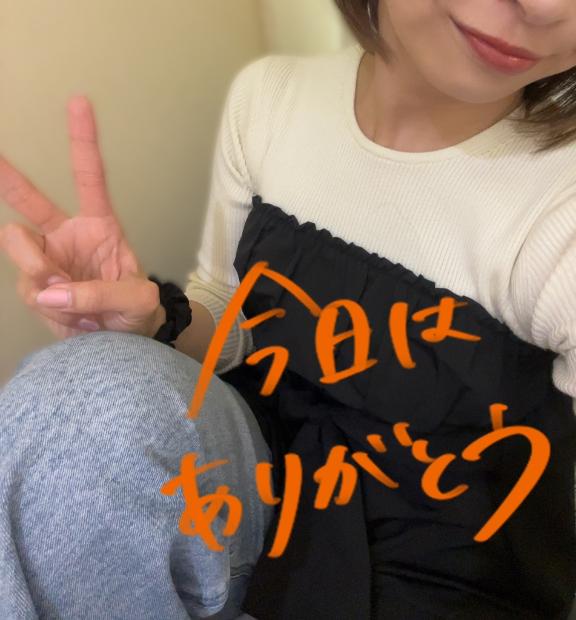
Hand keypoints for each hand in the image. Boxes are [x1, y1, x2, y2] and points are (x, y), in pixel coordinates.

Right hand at [0, 95, 164, 339]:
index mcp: (100, 225)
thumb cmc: (137, 311)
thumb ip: (101, 294)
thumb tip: (51, 292)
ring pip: (18, 245)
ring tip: (71, 300)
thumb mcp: (137, 301)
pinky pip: (28, 287)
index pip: (89, 177)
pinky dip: (48, 304)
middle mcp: (66, 236)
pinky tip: (71, 316)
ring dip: (41, 271)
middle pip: (28, 200)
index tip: (79, 101)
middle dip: (8, 178)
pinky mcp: (35, 287)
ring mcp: (46, 260)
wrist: (122, 340)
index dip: (82, 141)